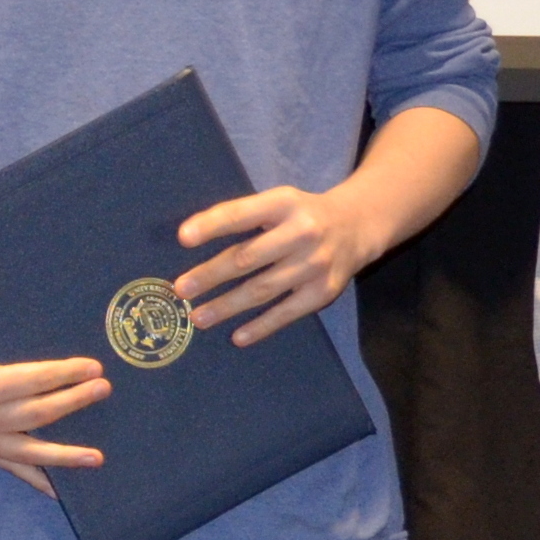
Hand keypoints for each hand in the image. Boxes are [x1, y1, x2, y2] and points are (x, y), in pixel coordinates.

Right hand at [0, 315, 109, 496]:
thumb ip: (12, 347)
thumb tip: (59, 350)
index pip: (34, 382)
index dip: (66, 374)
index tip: (94, 367)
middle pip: (38, 414)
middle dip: (74, 402)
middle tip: (103, 390)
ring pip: (30, 451)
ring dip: (65, 455)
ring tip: (97, 458)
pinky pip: (11, 467)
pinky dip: (36, 480)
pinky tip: (60, 490)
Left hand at [170, 180, 383, 343]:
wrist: (358, 225)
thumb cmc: (302, 215)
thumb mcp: (278, 203)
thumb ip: (244, 217)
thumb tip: (191, 240)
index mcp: (284, 203)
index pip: (242, 214)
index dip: (213, 225)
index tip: (183, 238)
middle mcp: (302, 232)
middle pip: (248, 257)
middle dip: (211, 275)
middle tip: (181, 289)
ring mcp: (314, 264)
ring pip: (262, 289)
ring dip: (227, 305)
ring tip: (198, 317)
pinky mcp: (324, 291)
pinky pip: (286, 312)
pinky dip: (261, 326)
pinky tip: (237, 336)